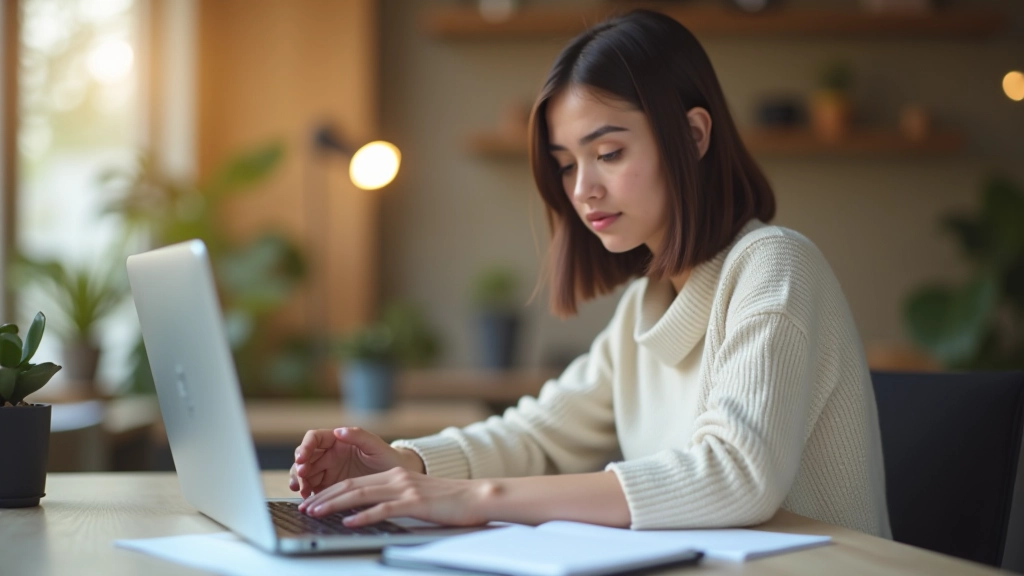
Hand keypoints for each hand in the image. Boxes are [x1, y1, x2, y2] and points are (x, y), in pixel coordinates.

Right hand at [288, 426, 423, 498]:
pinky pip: (312, 488)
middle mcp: (329, 454)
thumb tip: (339, 430)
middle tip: (302, 478)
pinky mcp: (329, 487)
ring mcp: (327, 471)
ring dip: (299, 481)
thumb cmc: (388, 458)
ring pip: (305, 474)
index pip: (314, 438)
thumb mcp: (376, 446)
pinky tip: (308, 500)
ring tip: (303, 491)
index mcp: (337, 440)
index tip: (302, 457)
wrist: (397, 479)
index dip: (305, 446)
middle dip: (299, 467)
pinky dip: (307, 493)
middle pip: (305, 457)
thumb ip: (359, 436)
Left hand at [298, 466, 492, 527]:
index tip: (313, 500)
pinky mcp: (415, 503)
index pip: (355, 483)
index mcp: (395, 476)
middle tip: (305, 506)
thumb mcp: (416, 498)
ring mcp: (405, 489)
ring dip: (335, 504)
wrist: (478, 497)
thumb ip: (394, 501)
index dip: (331, 491)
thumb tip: (368, 515)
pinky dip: (363, 516)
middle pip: (352, 486)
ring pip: (361, 495)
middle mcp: (397, 478)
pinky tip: (349, 522)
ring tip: (316, 512)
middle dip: (325, 496)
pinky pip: (383, 509)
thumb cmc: (450, 502)